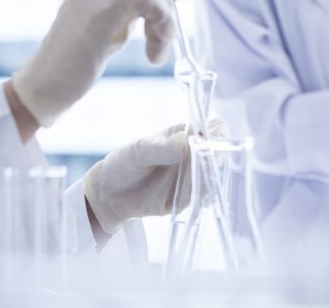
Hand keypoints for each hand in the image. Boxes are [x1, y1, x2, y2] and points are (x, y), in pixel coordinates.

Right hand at [12, 0, 199, 126]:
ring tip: (154, 51)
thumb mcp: (116, 21)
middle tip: (168, 35)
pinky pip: (153, 2)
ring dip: (166, 24)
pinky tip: (152, 53)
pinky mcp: (107, 3)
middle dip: (173, 2)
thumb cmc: (82, 56)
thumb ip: (140, 1)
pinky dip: (161, 28)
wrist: (49, 81)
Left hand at [84, 119, 227, 234]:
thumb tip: (187, 142)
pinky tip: (183, 197)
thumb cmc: (124, 162)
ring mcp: (193, 177)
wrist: (110, 194)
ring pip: (214, 177)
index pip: (213, 128)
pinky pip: (204, 199)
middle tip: (200, 166)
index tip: (208, 143)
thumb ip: (162, 148)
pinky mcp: (189, 199)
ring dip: (207, 181)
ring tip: (185, 184)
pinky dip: (200, 199)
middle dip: (215, 160)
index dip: (217, 134)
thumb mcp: (140, 150)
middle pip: (219, 154)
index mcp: (184, 134)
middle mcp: (193, 155)